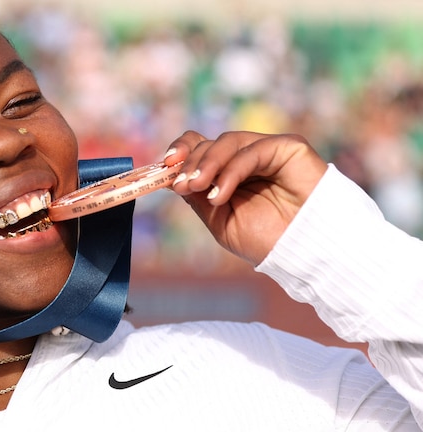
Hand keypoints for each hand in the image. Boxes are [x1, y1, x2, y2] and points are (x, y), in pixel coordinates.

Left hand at [165, 130, 327, 265]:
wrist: (304, 252)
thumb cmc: (266, 240)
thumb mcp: (219, 219)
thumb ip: (198, 196)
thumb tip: (172, 176)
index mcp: (229, 172)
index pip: (200, 146)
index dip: (181, 150)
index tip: (165, 164)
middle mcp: (247, 157)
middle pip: (209, 142)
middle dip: (191, 162)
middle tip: (184, 185)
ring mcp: (268, 150)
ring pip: (228, 142)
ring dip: (208, 164)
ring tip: (199, 188)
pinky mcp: (288, 148)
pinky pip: (252, 151)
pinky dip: (231, 171)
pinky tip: (220, 194)